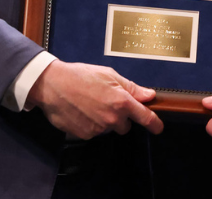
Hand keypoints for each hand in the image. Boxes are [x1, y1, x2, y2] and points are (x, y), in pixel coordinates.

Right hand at [27, 61, 163, 139]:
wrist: (52, 85)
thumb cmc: (81, 76)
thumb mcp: (109, 75)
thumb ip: (131, 88)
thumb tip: (149, 95)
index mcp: (122, 101)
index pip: (145, 117)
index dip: (154, 124)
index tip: (158, 128)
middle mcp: (112, 118)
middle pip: (125, 126)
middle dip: (120, 117)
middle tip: (106, 102)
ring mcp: (98, 129)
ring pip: (108, 128)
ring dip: (103, 120)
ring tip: (90, 104)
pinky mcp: (85, 135)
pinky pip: (94, 132)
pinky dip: (90, 124)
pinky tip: (81, 111)